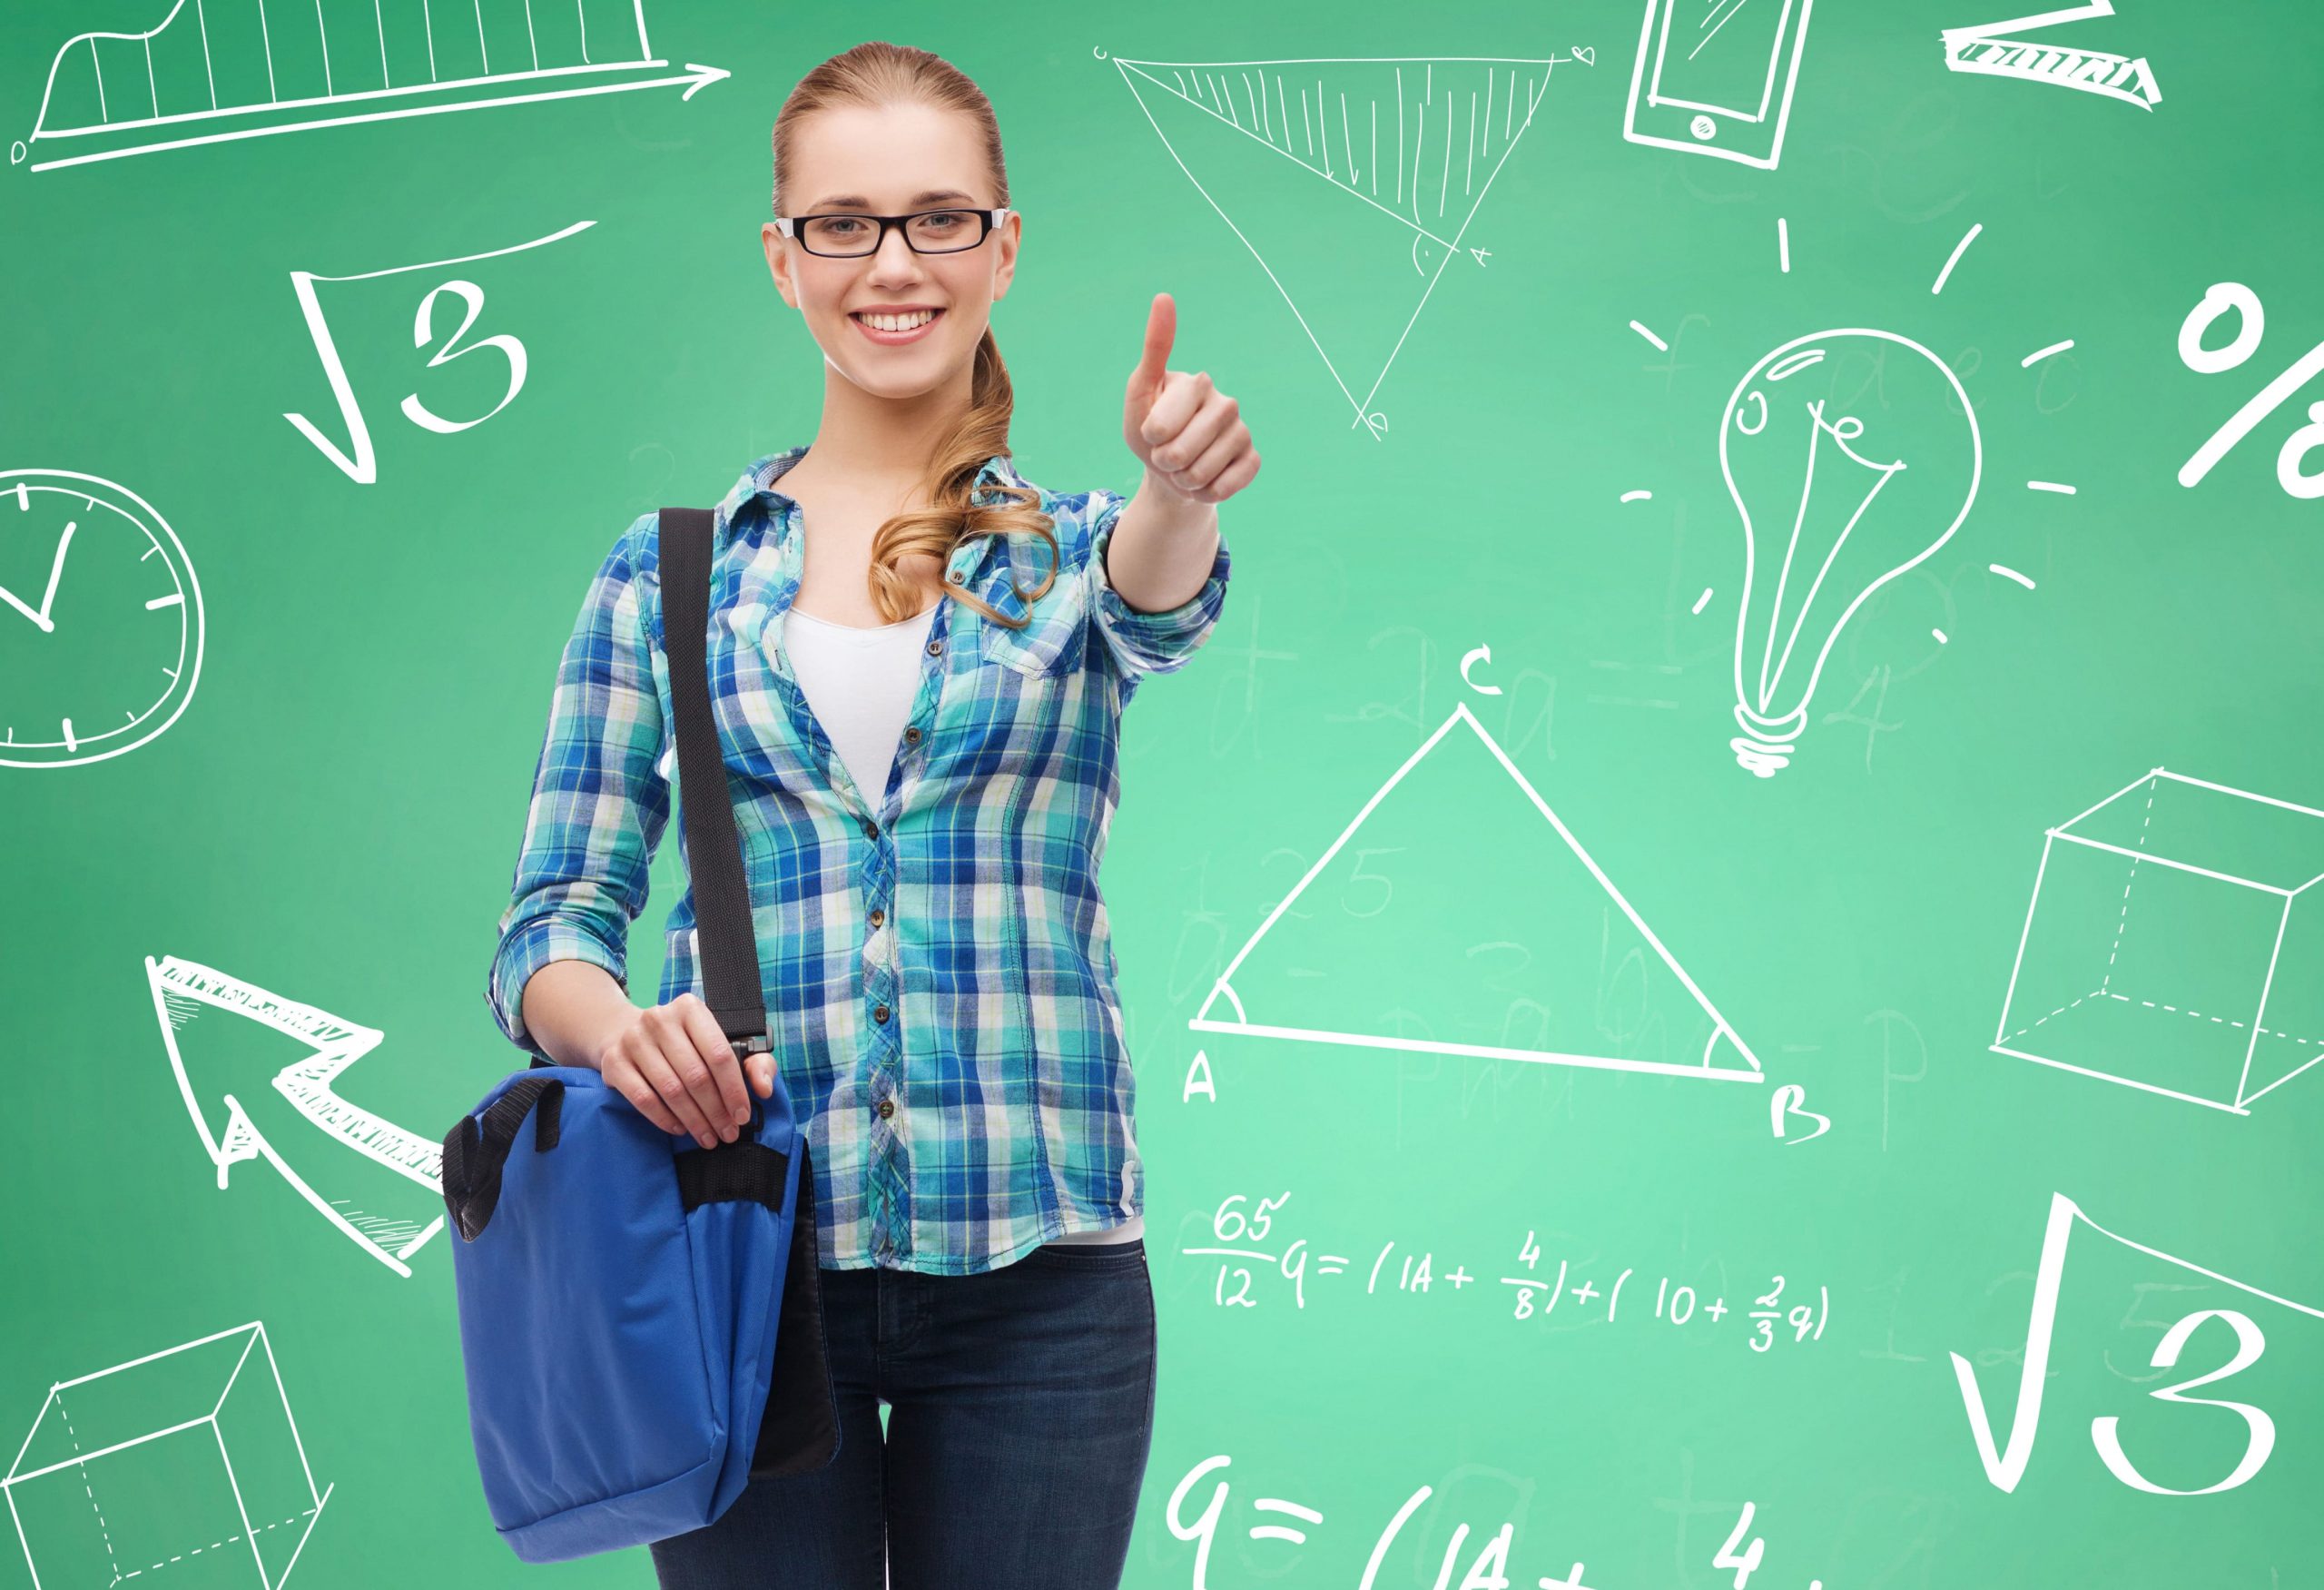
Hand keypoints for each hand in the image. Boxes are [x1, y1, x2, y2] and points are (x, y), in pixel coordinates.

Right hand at [594, 992, 774, 1147]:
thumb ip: (752, 1062)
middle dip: (716, 1111)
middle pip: (696, 1076)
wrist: (623, 1033)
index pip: (719, 1054)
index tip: (742, 1115)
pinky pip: (643, 1099)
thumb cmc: (682, 1043)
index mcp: (690, 1009)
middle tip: (727, 1133)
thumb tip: (764, 1088)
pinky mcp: (614, 1062)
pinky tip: (680, 1128)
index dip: (734, 1089)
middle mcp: (659, 1019)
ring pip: (671, 1090)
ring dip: (694, 1120)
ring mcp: (633, 1040)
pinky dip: (664, 1118)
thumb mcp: (717, 1041)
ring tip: (708, 1137)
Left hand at [1122, 292, 1259, 504]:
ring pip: (1201, 473)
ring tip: (1184, 466)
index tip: (1151, 431)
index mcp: (1197, 382)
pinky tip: (1205, 479)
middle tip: (1167, 454)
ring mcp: (1242, 430)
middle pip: (1180, 452)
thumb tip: (1164, 295)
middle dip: (1164, 463)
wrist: (1173, 470)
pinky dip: (1206, 491)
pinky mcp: (1253, 458)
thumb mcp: (1140, 392)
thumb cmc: (1151, 428)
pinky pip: (1224, 486)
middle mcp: (1226, 402)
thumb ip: (1154, 348)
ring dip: (1183, 480)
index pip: (1159, 427)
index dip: (1149, 438)